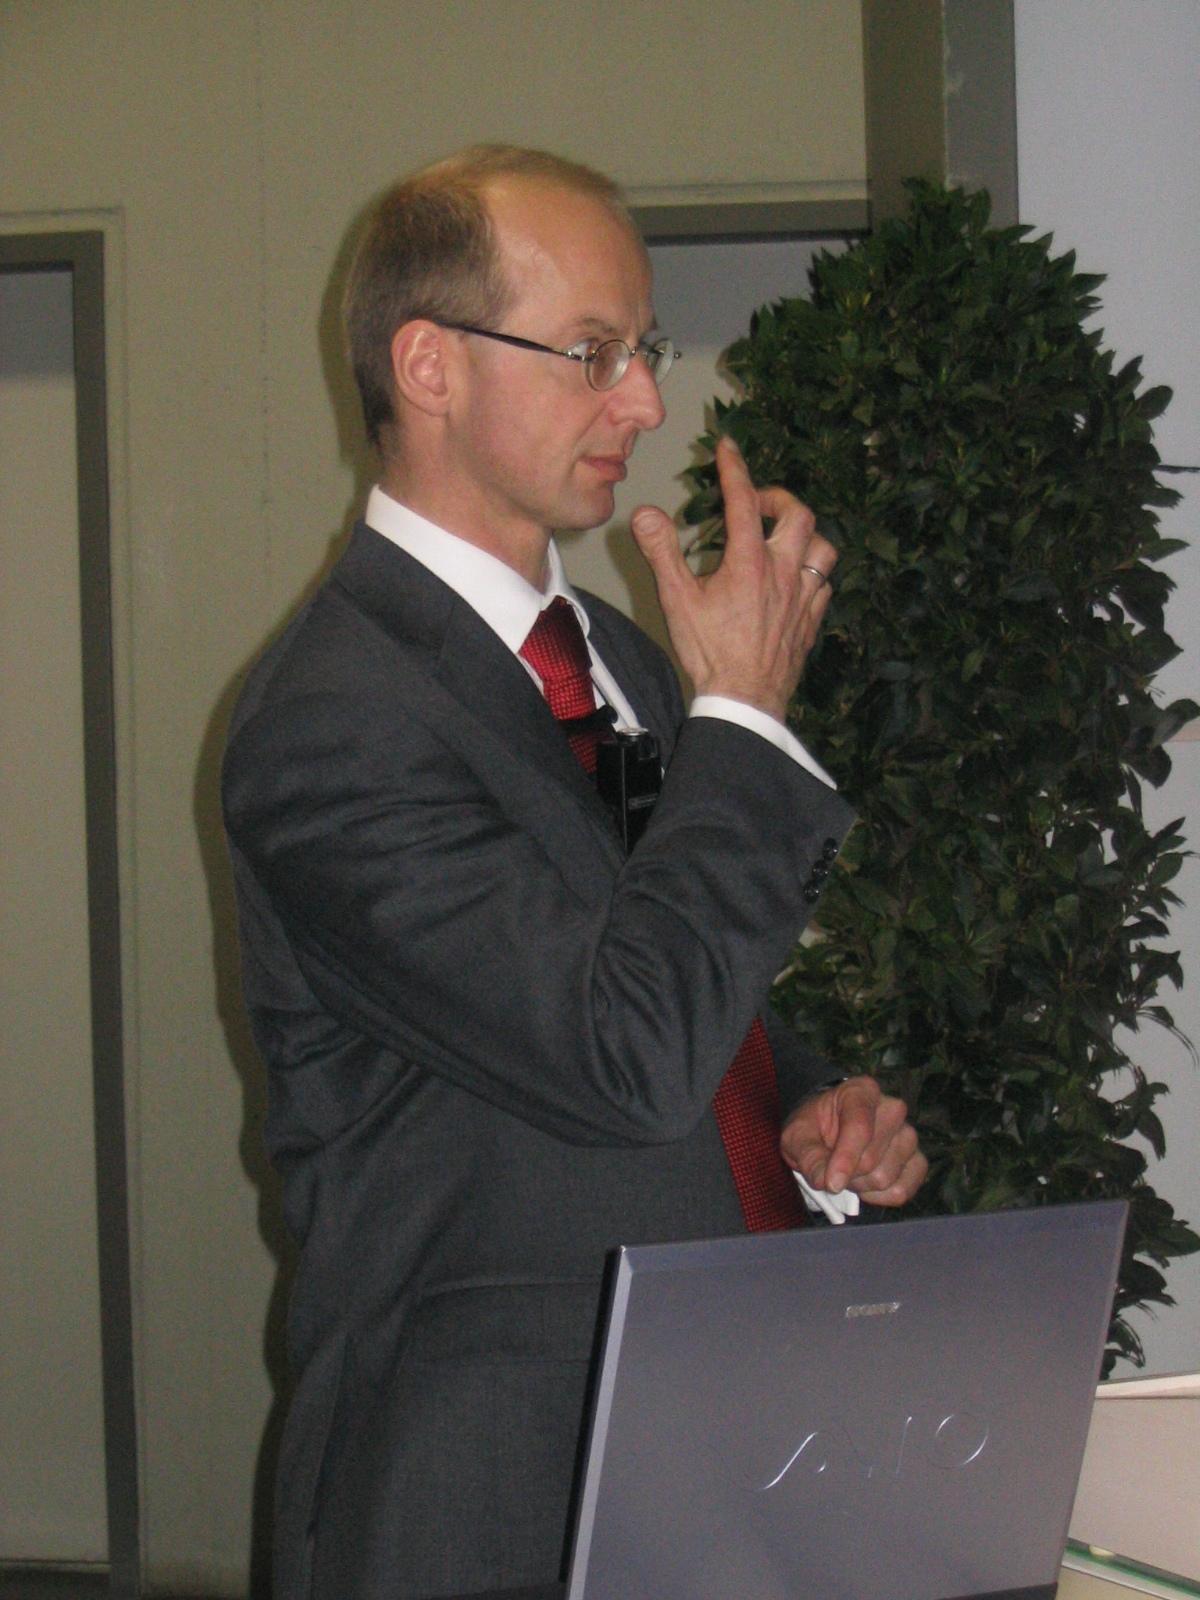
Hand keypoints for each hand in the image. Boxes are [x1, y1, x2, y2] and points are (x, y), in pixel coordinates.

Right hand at [630, 436, 836, 721]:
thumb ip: (661, 552)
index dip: (735, 468)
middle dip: (778, 498)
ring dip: (805, 534)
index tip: (728, 448)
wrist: (744, 700)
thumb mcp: (676, 601)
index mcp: (749, 562)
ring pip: (822, 547)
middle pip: (798, 515)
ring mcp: (803, 597)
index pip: (744, 501)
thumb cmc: (710, 653)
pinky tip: (797, 578)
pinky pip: (825, 584)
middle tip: (756, 502)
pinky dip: (813, 571)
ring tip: (783, 537)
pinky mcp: (811, 621)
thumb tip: (645, 513)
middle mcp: (783, 573)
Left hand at [780, 1077, 927, 1206]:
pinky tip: (865, 1184)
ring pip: (885, 1178)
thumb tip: (827, 1181)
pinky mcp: (918, 1161)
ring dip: (860, 1185)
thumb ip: (808, 1156)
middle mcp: (892, 1108)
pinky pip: (901, 1191)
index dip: (844, 1160)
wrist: (830, 1134)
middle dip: (846, 1174)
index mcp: (861, 1091)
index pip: (860, 1127)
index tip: (830, 1183)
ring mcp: (909, 1135)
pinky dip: (878, 1197)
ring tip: (849, 1171)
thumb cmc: (813, 1129)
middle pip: (871, 1159)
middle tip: (832, 1168)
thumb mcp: (797, 1137)